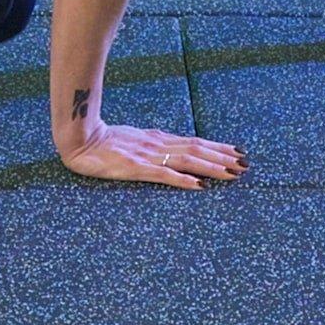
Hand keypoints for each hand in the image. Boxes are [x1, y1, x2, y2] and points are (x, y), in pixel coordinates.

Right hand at [57, 120, 248, 189]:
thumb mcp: (134, 141)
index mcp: (158, 139)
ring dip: (211, 167)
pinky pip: (163, 175)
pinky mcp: (136, 168)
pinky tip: (198, 185)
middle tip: (246, 164)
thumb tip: (174, 151)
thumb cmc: (103, 142)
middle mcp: (158, 145)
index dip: (217, 147)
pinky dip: (183, 180)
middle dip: (222, 157)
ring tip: (232, 173)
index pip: (194, 142)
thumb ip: (153, 146)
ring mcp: (148, 156)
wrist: (79, 140)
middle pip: (197, 150)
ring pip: (187, 160)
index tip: (238, 151)